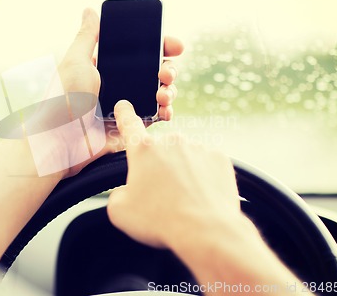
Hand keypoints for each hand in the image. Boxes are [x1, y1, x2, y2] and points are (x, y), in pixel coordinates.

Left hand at [57, 9, 182, 176]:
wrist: (60, 142)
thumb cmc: (63, 99)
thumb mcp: (75, 61)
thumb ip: (87, 36)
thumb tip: (90, 10)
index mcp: (105, 67)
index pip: (139, 52)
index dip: (159, 46)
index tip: (174, 45)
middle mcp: (118, 84)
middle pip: (154, 71)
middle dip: (168, 69)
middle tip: (166, 73)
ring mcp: (126, 106)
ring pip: (158, 93)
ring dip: (169, 90)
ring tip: (164, 93)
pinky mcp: (131, 126)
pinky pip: (155, 117)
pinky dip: (166, 112)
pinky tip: (166, 110)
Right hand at [107, 100, 241, 248]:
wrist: (207, 231)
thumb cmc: (160, 220)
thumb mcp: (120, 211)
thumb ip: (117, 193)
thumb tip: (127, 191)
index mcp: (143, 150)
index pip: (129, 124)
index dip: (124, 114)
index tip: (124, 105)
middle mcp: (171, 142)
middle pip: (159, 151)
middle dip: (158, 168)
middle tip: (161, 195)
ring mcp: (197, 147)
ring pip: (184, 157)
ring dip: (181, 172)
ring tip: (184, 199)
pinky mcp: (219, 157)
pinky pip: (205, 164)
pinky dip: (202, 176)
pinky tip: (200, 195)